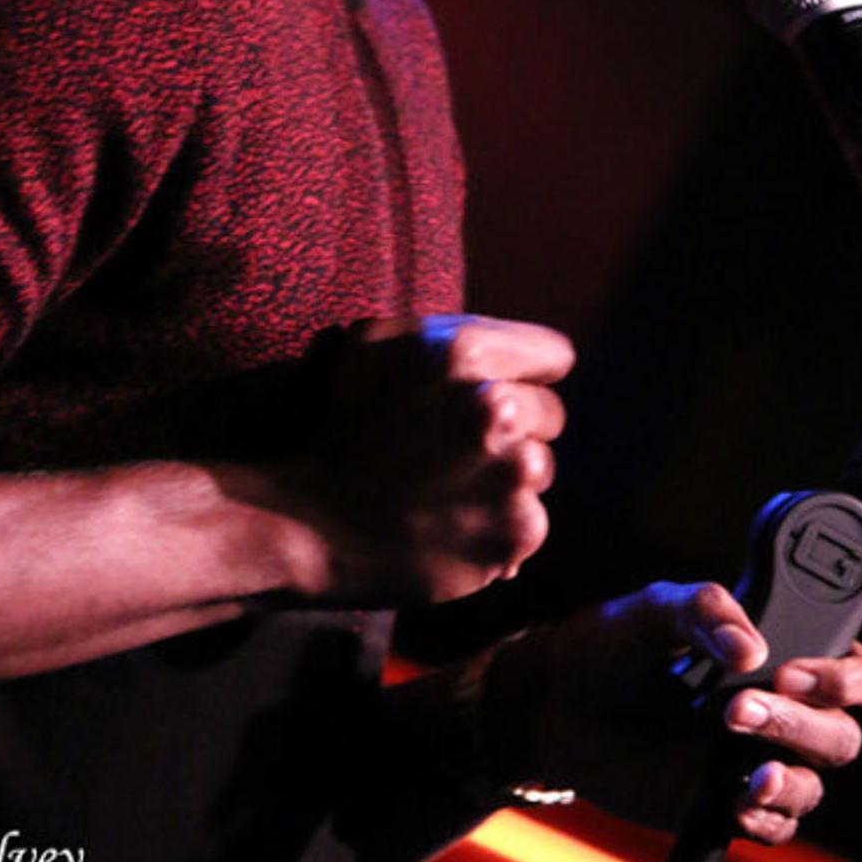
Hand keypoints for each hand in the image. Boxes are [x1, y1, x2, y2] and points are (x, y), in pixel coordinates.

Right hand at [281, 314, 573, 605]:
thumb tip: (507, 347)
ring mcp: (513, 473)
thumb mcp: (373, 345)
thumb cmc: (339, 426)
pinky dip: (498, 527)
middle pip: (550, 413)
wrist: (308, 522)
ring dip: (507, 478)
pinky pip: (530, 521)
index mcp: (466, 351)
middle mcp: (498, 408)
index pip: (553, 355)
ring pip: (540, 468)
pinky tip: (452, 526)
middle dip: (515, 427)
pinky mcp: (517, 530)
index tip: (500, 391)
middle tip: (457, 448)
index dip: (526, 372)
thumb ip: (445, 331)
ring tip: (449, 489)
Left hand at [480, 580, 861, 843]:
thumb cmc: (612, 645)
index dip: (846, 675)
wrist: (556, 704)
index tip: (791, 669)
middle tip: (739, 708)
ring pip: (814, 781)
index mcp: (780, 651)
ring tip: (742, 764)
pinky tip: (735, 802)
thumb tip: (749, 649)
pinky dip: (766, 817)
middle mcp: (780, 707)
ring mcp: (756, 759)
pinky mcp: (726, 804)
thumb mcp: (652, 609)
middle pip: (841, 731)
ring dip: (788, 775)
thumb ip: (703, 611)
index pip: (857, 669)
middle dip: (802, 722)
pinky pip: (777, 826)